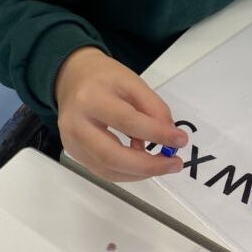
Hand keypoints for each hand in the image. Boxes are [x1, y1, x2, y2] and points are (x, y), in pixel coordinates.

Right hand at [54, 47, 187, 181]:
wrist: (72, 79)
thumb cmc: (103, 79)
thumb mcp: (132, 82)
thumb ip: (153, 107)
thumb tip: (170, 136)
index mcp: (91, 98)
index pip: (127, 121)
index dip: (156, 134)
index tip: (180, 140)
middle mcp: (76, 124)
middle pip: (112, 155)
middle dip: (148, 165)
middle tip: (174, 164)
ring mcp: (72, 142)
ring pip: (108, 170)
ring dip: (141, 172)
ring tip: (162, 163)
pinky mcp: (75, 154)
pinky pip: (104, 171)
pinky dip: (128, 172)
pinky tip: (142, 161)